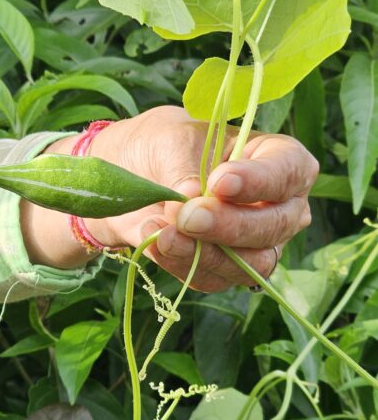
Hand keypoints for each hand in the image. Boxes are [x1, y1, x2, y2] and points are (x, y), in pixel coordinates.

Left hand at [21, 106, 318, 292]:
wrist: (130, 175)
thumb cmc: (164, 145)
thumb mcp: (172, 142)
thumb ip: (187, 170)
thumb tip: (193, 200)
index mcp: (278, 158)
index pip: (289, 172)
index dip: (259, 182)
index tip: (220, 182)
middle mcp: (280, 205)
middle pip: (275, 225)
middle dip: (229, 225)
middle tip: (187, 216)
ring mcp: (258, 243)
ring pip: (251, 262)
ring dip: (205, 252)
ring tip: (163, 233)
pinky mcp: (226, 270)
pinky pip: (214, 278)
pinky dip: (182, 264)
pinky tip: (155, 243)